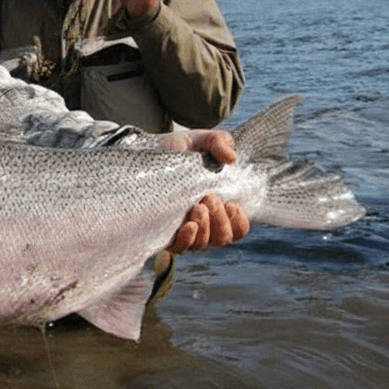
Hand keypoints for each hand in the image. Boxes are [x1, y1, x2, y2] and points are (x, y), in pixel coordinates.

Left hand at [157, 129, 249, 252]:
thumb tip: (231, 159)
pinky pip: (179, 248)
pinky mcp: (162, 232)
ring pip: (202, 245)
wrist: (149, 150)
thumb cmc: (180, 149)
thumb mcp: (203, 140)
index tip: (231, 203)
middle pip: (222, 239)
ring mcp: (183, 229)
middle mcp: (204, 223)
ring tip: (197, 206)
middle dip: (220, 220)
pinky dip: (187, 239)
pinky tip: (187, 224)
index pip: (237, 230)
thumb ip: (221, 143)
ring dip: (205, 228)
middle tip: (209, 197)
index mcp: (219, 207)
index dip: (239, 222)